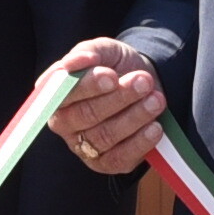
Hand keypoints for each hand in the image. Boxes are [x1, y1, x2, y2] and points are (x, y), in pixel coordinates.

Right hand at [50, 37, 168, 178]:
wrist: (143, 82)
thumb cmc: (115, 67)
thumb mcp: (104, 51)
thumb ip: (88, 51)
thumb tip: (75, 62)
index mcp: (57, 97)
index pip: (63, 96)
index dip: (87, 87)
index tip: (111, 76)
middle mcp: (66, 125)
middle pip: (85, 116)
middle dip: (118, 99)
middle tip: (143, 82)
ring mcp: (85, 147)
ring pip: (105, 137)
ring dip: (134, 117)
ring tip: (156, 100)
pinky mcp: (108, 163)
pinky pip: (120, 159)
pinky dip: (140, 143)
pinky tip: (155, 127)